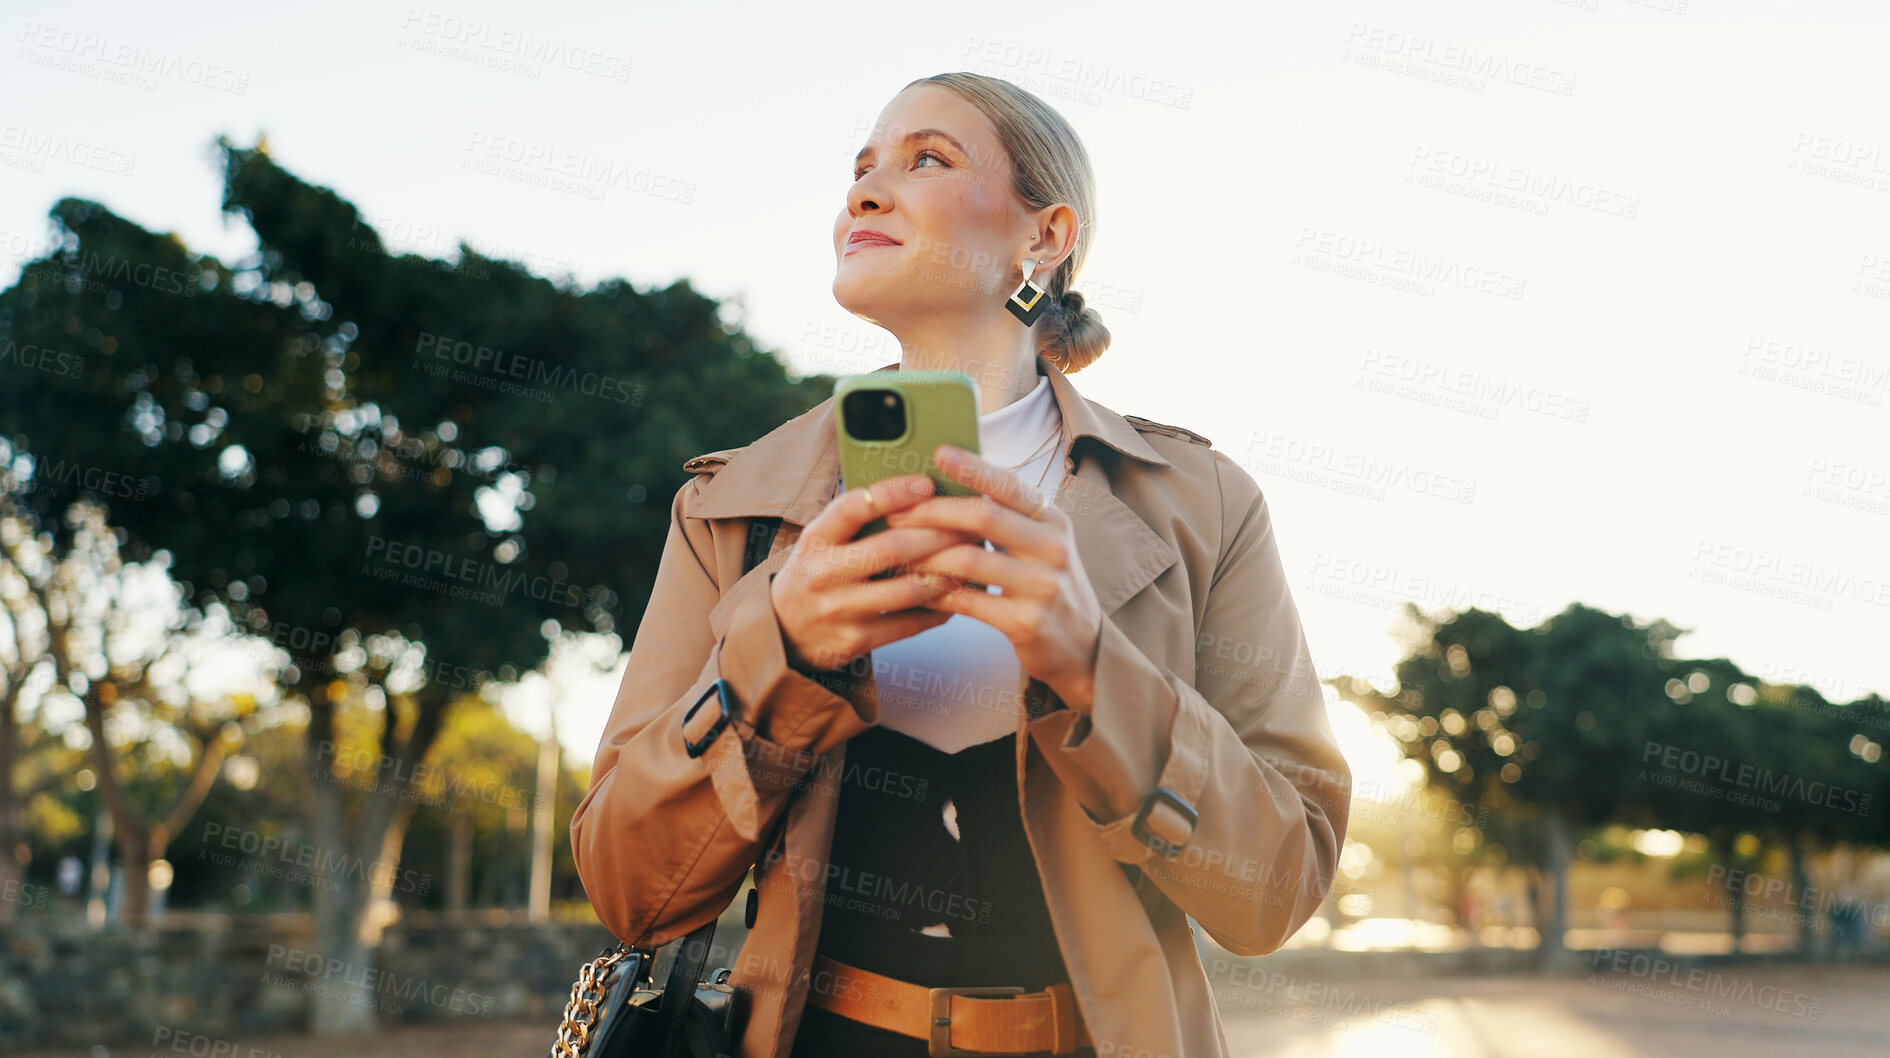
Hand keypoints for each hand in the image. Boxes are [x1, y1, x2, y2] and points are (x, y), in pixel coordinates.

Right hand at [770, 473, 984, 673]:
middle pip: (891, 549)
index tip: (927, 483)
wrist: (784, 633)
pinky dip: (939, 608)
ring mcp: (839, 610)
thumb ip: (857, 520)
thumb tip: (918, 490)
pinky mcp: (855, 641)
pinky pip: (908, 624)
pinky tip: (957, 593)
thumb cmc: (818, 573)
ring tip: (971, 559)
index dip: (891, 494)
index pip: (852, 508)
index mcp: (816, 539)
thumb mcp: (822, 541)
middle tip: (970, 525)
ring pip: (907, 590)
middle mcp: (824, 573)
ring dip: (946, 574)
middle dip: (938, 535)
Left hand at [882, 444, 1101, 710]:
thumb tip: (952, 484)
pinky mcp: (1027, 623)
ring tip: (900, 555)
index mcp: (1053, 521)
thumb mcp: (1041, 544)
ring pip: (968, 560)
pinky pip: (967, 601)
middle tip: (896, 514)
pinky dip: (937, 593)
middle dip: (932, 513)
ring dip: (926, 556)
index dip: (973, 468)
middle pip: (983, 517)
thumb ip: (1007, 518)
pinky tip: (920, 589)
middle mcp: (1053, 548)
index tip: (939, 453)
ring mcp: (1043, 587)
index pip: (1008, 486)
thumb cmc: (1047, 586)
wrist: (1082, 646)